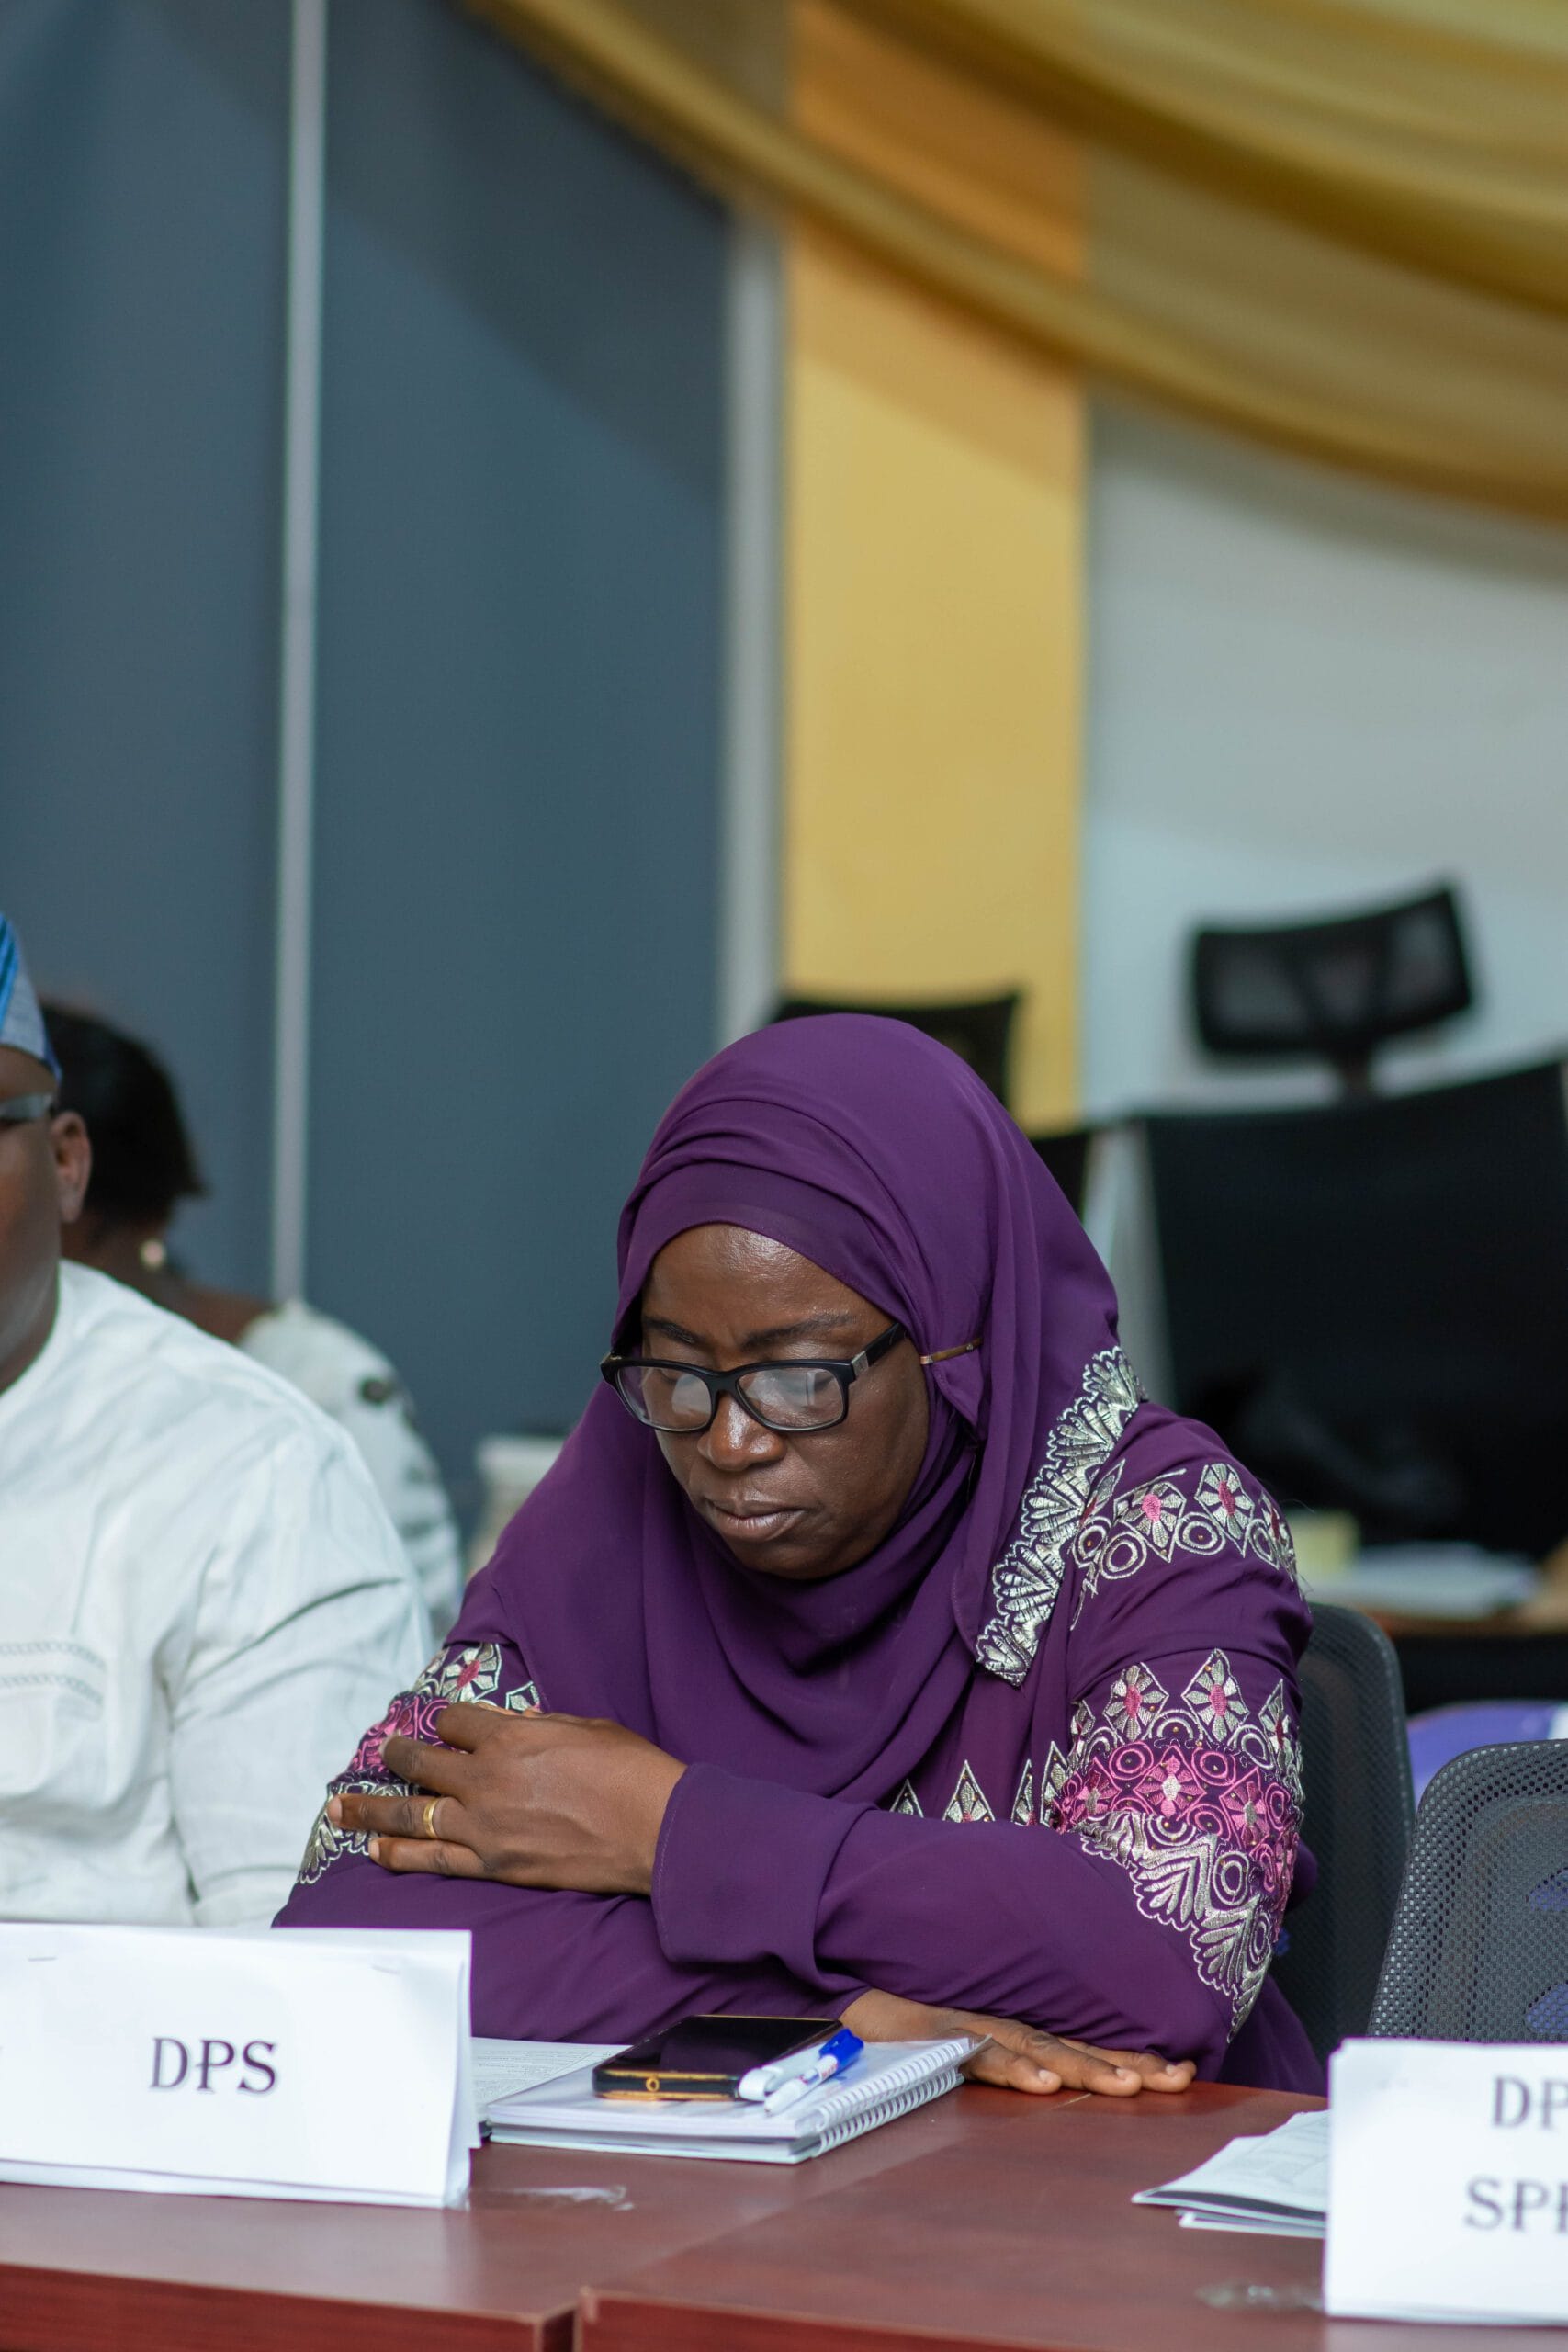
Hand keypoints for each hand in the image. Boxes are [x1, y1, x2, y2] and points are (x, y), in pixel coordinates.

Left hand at [329, 1707, 685, 1895]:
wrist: (653, 1829)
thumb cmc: (630, 1771)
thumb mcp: (583, 1728)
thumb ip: (538, 1729)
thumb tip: (512, 1728)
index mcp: (510, 1736)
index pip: (454, 1722)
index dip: (445, 1721)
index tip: (442, 1724)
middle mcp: (485, 1778)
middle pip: (421, 1763)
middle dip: (398, 1755)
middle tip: (383, 1753)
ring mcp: (483, 1826)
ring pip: (410, 1812)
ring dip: (372, 1807)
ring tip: (341, 1805)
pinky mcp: (491, 1864)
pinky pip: (430, 1859)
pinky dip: (398, 1853)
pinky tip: (375, 1849)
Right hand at [840, 1989, 1196, 2097]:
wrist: (838, 1991)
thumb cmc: (899, 2027)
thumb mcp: (959, 2045)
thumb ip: (1003, 2061)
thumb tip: (1053, 2081)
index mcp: (1012, 2032)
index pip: (1082, 2045)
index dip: (1132, 2056)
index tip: (1185, 2070)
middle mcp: (1000, 2027)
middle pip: (1074, 2046)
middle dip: (1129, 2063)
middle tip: (1179, 2079)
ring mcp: (968, 2029)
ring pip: (1036, 2049)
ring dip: (1083, 2067)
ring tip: (1127, 2085)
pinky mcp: (933, 2037)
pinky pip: (977, 2055)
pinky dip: (1012, 2069)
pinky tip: (1043, 2084)